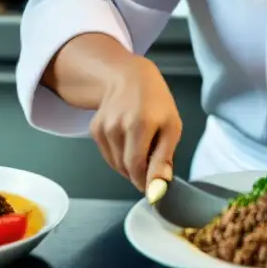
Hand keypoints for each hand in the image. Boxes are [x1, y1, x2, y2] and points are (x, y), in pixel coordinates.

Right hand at [89, 55, 182, 192]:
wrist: (130, 77)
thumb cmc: (156, 101)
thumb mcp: (172, 126)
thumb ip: (164, 158)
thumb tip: (158, 188)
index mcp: (139, 124)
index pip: (137, 166)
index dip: (145, 182)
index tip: (154, 190)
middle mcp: (117, 126)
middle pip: (126, 168)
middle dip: (140, 174)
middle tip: (153, 164)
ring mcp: (103, 128)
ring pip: (116, 165)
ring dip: (130, 166)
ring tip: (143, 147)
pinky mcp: (94, 130)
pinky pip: (108, 156)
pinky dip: (120, 157)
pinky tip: (129, 142)